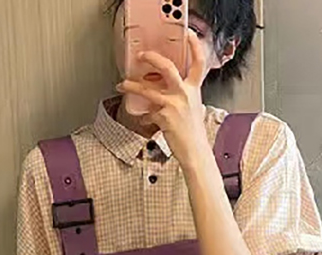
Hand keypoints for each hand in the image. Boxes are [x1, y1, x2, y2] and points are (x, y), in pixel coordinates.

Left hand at [117, 31, 209, 168]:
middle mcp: (185, 94)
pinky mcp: (164, 118)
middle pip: (167, 67)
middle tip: (142, 55)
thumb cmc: (194, 133)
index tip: (187, 34)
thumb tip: (169, 92)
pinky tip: (143, 118)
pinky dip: (143, 116)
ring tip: (122, 85)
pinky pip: (147, 113)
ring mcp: (174, 105)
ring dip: (131, 86)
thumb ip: (183, 96)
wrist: (195, 152)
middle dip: (152, 58)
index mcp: (194, 89)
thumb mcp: (193, 108)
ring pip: (147, 90)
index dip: (194, 46)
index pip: (198, 63)